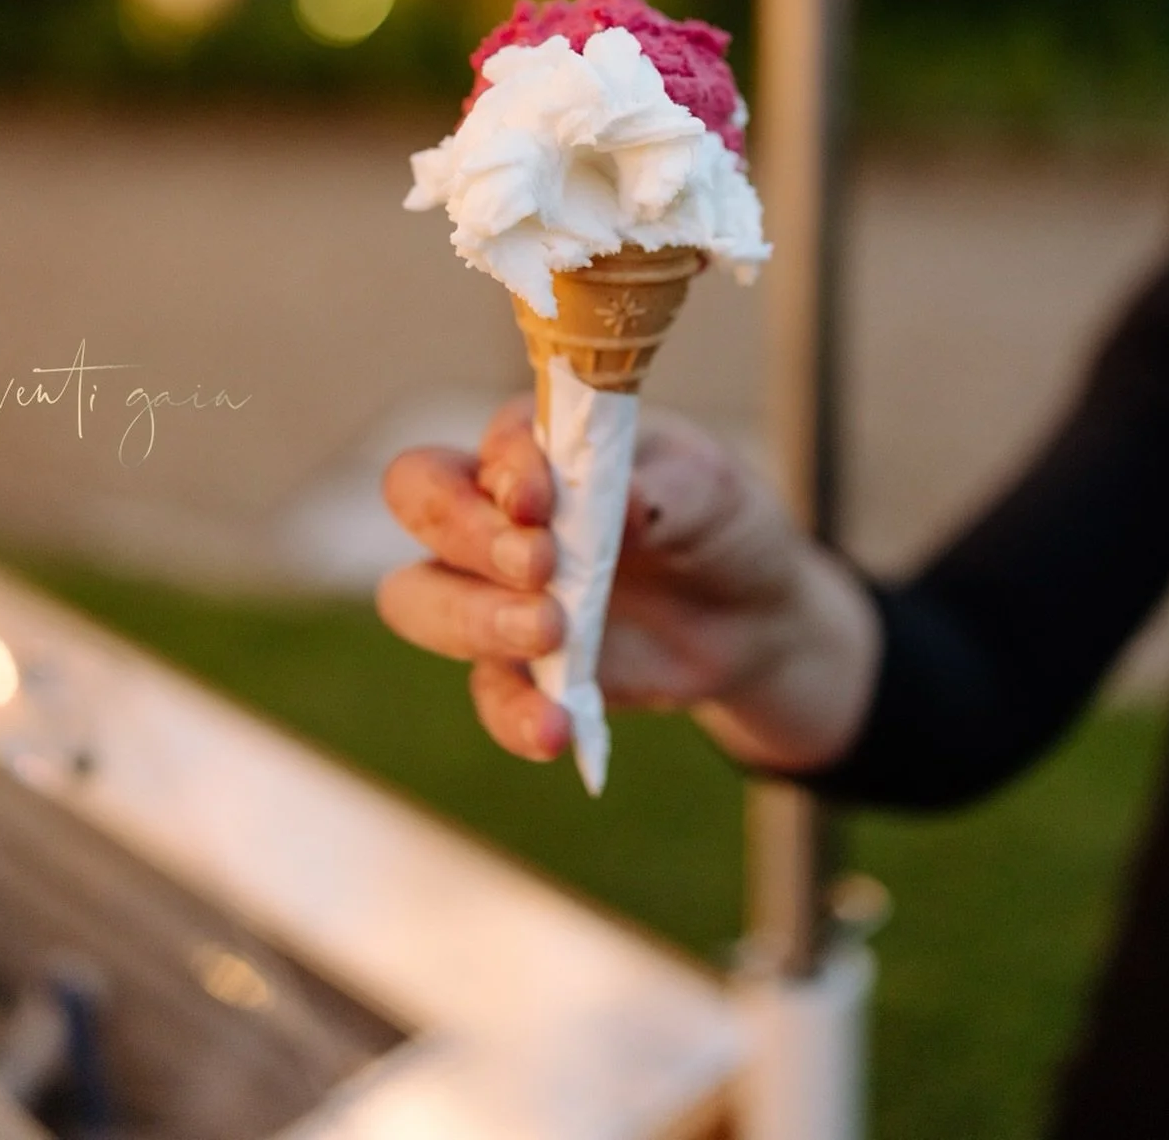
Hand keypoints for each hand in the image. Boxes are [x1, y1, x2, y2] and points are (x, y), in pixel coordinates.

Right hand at [378, 399, 881, 772]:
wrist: (749, 616)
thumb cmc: (718, 524)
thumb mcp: (714, 494)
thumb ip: (667, 491)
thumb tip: (621, 499)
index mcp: (544, 445)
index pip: (491, 441)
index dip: (504, 468)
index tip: (540, 505)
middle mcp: (497, 508)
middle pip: (419, 499)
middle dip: (466, 535)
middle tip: (540, 569)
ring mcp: (494, 590)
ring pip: (419, 598)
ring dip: (470, 620)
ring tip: (550, 635)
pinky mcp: (515, 666)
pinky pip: (486, 691)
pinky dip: (512, 713)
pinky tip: (554, 727)